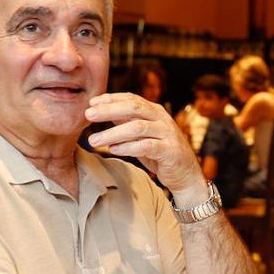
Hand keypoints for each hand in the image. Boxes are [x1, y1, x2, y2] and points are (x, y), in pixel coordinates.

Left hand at [85, 93, 204, 199]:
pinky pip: (146, 146)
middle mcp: (162, 119)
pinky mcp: (170, 151)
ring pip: (137, 127)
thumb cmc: (160, 153)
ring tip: (93, 141)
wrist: (185, 174)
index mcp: (155, 111)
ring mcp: (168, 134)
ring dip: (113, 133)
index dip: (111, 99)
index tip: (91, 103)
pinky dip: (127, 147)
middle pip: (134, 108)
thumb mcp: (142, 135)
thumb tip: (102, 113)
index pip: (131, 99)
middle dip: (109, 110)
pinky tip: (113, 150)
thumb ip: (126, 124)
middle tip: (88, 115)